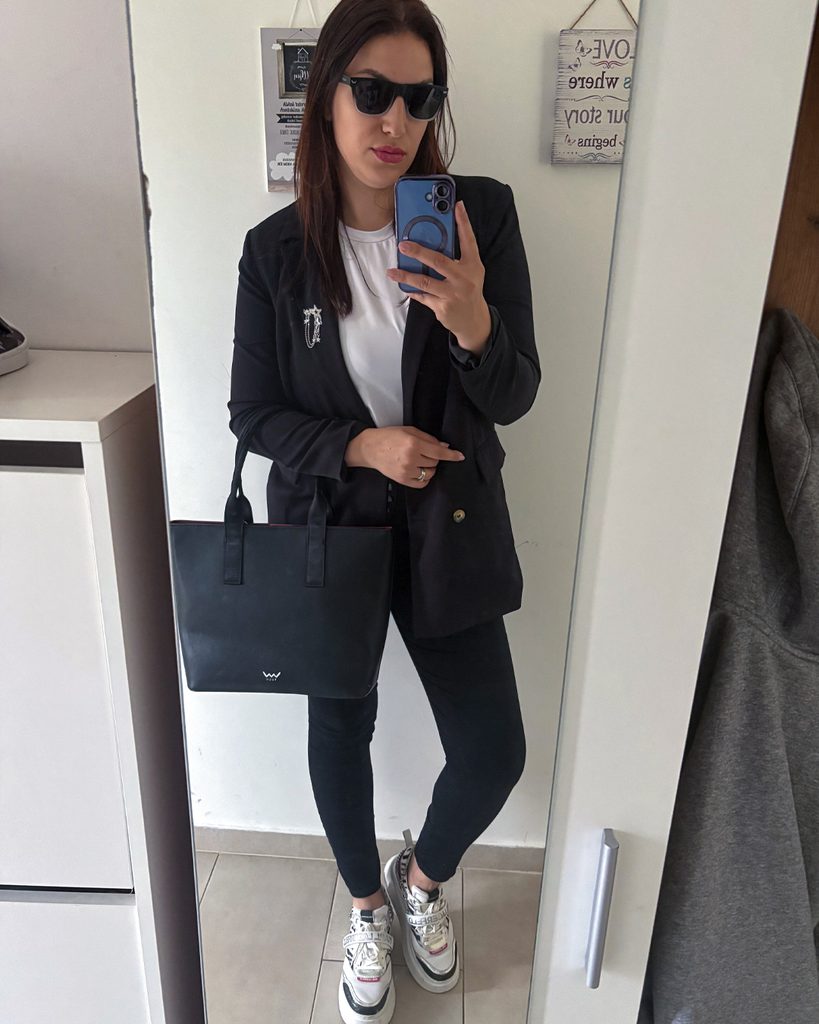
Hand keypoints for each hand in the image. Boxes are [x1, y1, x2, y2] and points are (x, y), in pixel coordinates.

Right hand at [345, 426, 464, 487]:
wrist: (370, 448)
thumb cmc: (389, 437)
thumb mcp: (409, 431)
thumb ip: (428, 439)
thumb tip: (444, 447)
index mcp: (413, 443)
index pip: (438, 452)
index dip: (451, 455)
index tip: (460, 456)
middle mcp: (410, 458)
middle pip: (435, 462)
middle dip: (433, 457)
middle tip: (423, 452)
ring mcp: (406, 471)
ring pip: (430, 473)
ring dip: (429, 468)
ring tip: (419, 461)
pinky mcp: (402, 480)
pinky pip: (422, 483)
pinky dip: (424, 478)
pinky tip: (418, 470)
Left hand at [386, 200, 491, 353]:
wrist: (473, 320)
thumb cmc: (468, 290)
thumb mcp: (470, 272)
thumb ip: (456, 258)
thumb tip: (434, 241)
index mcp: (472, 265)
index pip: (469, 240)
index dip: (463, 222)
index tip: (457, 205)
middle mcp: (464, 279)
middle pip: (438, 261)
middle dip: (419, 252)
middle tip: (403, 245)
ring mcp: (453, 294)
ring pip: (425, 282)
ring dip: (406, 276)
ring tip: (392, 272)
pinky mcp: (443, 307)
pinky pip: (423, 297)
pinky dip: (413, 291)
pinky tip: (404, 287)